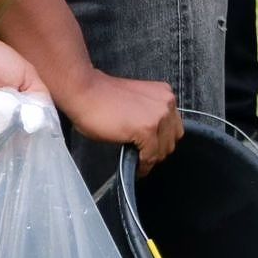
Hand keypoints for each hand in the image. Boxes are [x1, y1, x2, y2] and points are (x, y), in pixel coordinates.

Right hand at [57, 70, 181, 169]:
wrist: (84, 91)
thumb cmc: (101, 97)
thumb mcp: (137, 103)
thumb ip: (150, 115)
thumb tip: (154, 137)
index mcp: (164, 95)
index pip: (174, 125)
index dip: (163, 140)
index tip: (154, 149)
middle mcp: (166, 103)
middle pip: (173, 138)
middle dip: (159, 150)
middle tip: (145, 156)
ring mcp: (158, 116)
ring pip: (164, 149)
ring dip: (152, 158)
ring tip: (140, 161)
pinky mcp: (147, 129)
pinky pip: (151, 155)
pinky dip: (144, 165)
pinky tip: (137, 166)